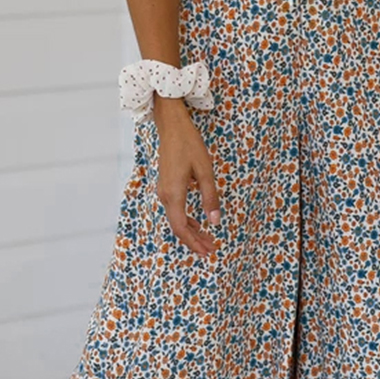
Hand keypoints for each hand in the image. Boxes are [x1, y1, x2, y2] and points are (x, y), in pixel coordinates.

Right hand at [153, 96, 220, 256]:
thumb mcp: (205, 171)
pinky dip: (187, 220)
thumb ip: (210, 197)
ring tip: (207, 240)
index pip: (181, 227)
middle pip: (178, 227)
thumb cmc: (188, 145)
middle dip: (194, 241)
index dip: (194, 242)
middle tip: (210, 250)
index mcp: (174, 194)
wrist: (171, 127)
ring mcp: (164, 191)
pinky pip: (175, 210)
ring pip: (176, 219)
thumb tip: (215, 222)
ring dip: (191, 231)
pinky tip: (198, 223)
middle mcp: (165, 196)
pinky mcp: (166, 186)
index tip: (207, 251)